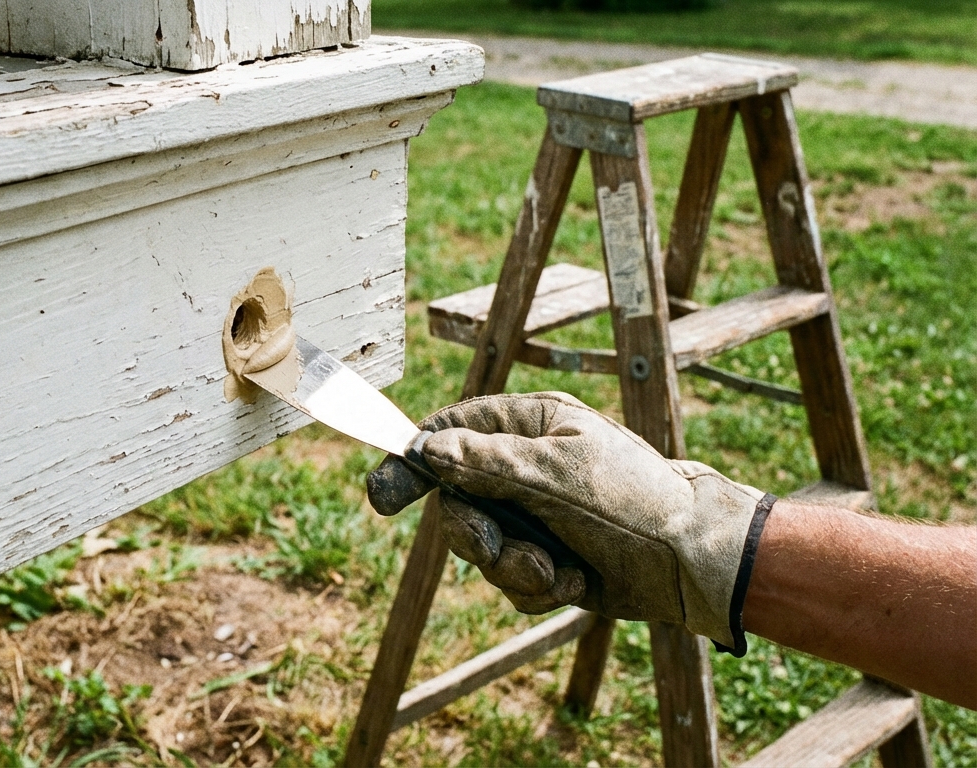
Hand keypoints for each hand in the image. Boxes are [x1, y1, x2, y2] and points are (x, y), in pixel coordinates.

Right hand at [366, 392, 769, 650]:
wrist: (692, 563)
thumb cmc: (634, 503)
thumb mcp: (555, 475)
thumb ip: (485, 463)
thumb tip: (429, 450)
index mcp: (528, 426)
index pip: (449, 433)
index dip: (411, 461)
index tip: (383, 496)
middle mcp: (525, 467)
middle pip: (456, 503)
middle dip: (479, 537)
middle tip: (502, 551)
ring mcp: (535, 515)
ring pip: (481, 548)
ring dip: (516, 568)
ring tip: (559, 571)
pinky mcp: (546, 558)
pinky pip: (509, 581)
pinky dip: (539, 588)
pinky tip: (578, 581)